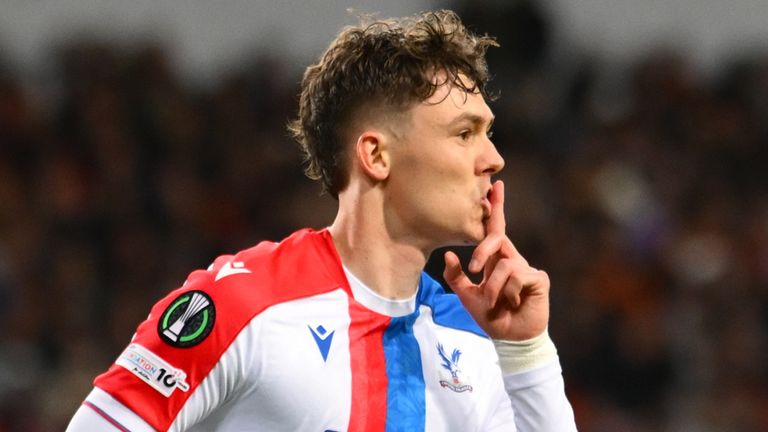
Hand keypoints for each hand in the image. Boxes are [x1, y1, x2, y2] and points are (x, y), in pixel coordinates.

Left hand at [443, 180, 549, 339]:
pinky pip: (516, 275)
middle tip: (474, 269)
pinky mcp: (538, 278)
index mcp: (496, 260)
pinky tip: (514, 302)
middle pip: (498, 237)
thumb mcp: (466, 297)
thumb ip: (455, 277)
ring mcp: (526, 268)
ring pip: (503, 264)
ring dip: (493, 287)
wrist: (510, 338)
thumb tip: (447, 254)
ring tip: (497, 302)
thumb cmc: (491, 317)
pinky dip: (508, 291)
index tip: (495, 185)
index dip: (496, 207)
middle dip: (481, 251)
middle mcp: (512, 259)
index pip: (495, 229)